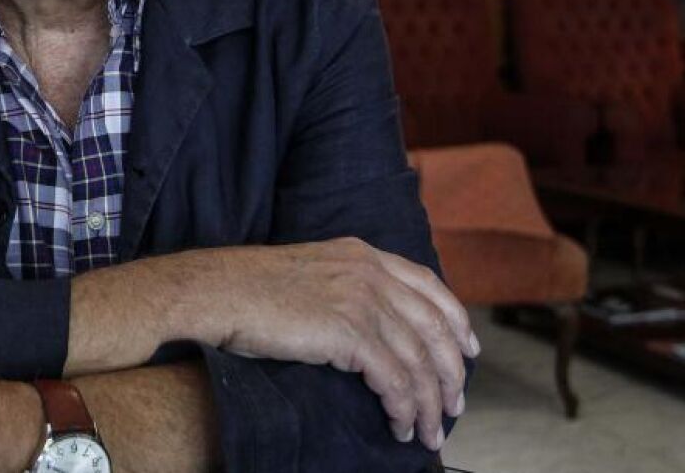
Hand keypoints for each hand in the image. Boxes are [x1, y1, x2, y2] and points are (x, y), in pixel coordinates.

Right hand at [191, 238, 475, 450]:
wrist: (215, 291)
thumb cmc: (247, 289)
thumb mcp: (308, 272)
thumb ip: (344, 286)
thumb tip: (366, 324)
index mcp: (362, 254)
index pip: (429, 286)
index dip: (456, 321)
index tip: (469, 349)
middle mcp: (370, 273)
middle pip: (435, 327)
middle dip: (451, 373)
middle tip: (454, 406)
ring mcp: (362, 301)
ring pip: (420, 360)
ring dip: (430, 403)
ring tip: (428, 430)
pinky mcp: (349, 333)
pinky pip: (395, 379)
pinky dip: (404, 408)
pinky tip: (400, 425)